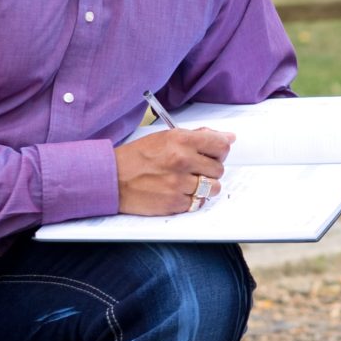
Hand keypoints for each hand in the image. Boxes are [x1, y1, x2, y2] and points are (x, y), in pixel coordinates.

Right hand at [114, 128, 233, 215]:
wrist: (112, 179)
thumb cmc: (137, 157)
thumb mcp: (165, 137)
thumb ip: (198, 136)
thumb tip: (228, 137)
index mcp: (180, 140)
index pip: (221, 145)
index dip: (220, 151)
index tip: (214, 154)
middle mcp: (182, 160)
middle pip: (218, 168)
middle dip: (210, 170)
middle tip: (195, 169)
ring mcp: (179, 183)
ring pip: (213, 188)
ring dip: (205, 187)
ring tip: (189, 183)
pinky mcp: (174, 203)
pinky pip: (199, 203)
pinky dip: (193, 199)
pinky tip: (180, 193)